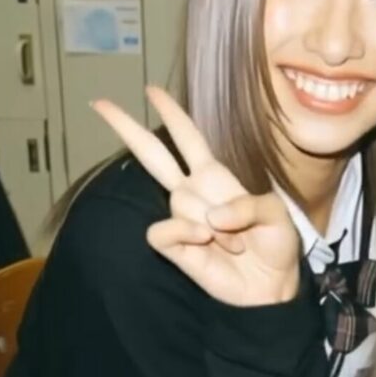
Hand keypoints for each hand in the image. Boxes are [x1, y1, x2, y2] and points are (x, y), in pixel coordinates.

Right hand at [91, 84, 300, 307]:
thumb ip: (248, 206)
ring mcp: (181, 219)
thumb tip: (211, 219)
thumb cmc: (274, 244)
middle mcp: (193, 192)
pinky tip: (204, 241)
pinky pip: (163, 230)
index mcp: (215, 176)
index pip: (188, 138)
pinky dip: (184, 232)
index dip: (173, 114)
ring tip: (233, 241)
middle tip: (100, 104)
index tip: (152, 91)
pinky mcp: (174, 246)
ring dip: (212, 222)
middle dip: (126, 128)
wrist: (270, 286)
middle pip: (152, 154)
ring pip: (179, 201)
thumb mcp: (275, 214)